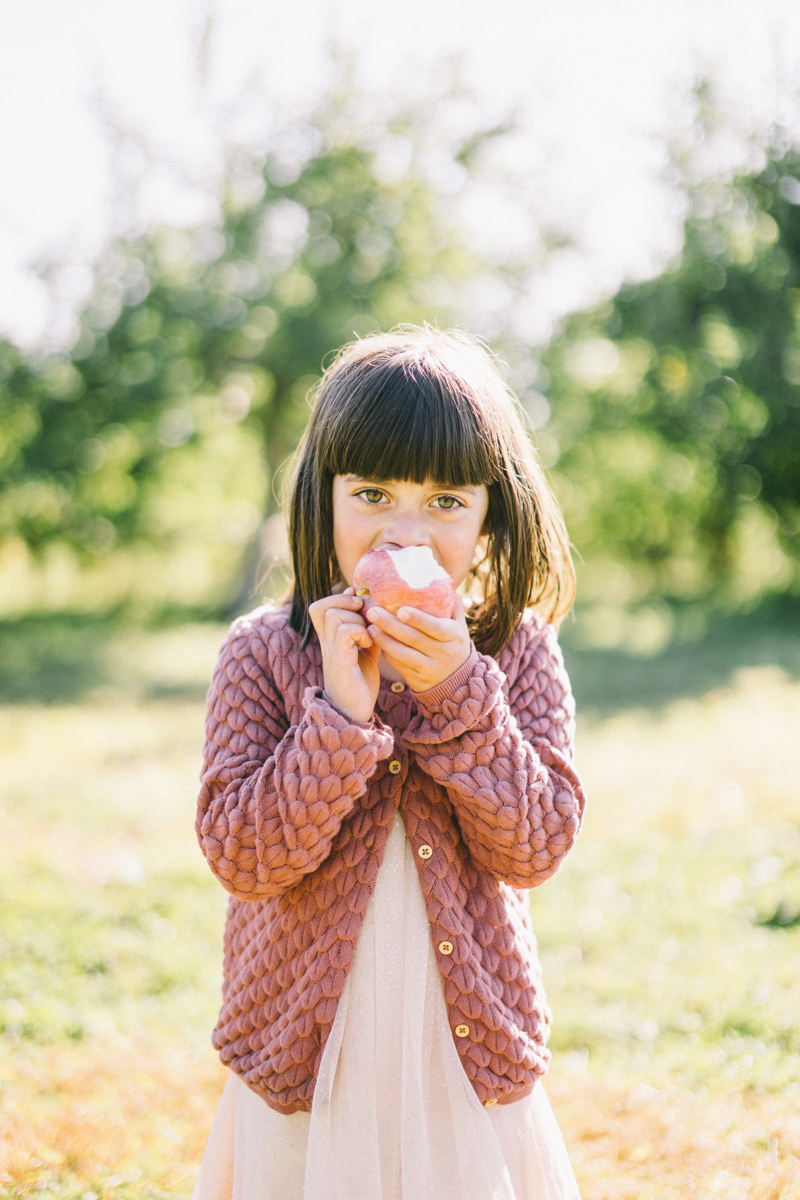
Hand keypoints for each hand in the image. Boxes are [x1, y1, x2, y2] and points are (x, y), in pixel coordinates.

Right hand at [308, 589, 379, 722]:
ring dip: (356, 620)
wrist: (354, 712)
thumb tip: (380, 616)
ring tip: (368, 636)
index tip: (359, 604)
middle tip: (364, 617)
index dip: (339, 599)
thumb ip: (369, 634)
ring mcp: (330, 650)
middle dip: (346, 604)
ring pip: (334, 614)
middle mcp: (326, 642)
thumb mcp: (367, 653)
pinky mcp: (340, 660)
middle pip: (321, 606)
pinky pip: (345, 630)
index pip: (320, 607)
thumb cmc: (359, 684)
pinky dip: (360, 632)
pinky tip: (368, 645)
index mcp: (330, 639)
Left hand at [365, 594, 471, 692]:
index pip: (435, 627)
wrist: (459, 681)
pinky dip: (387, 653)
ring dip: (384, 641)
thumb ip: (453, 606)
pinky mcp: (418, 680)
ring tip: (369, 628)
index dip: (418, 620)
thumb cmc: (454, 644)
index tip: (400, 610)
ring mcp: (430, 669)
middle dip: (391, 625)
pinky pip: (399, 665)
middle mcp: (443, 653)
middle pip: (414, 639)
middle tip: (372, 612)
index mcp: (454, 636)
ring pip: (403, 655)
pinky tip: (375, 642)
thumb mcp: (460, 627)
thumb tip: (441, 581)